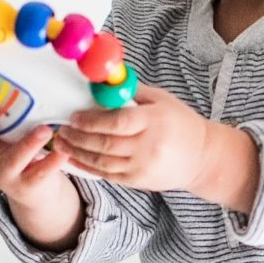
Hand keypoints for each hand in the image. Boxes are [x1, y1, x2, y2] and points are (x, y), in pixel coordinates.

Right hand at [0, 90, 70, 197]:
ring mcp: (6, 173)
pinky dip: (53, 162)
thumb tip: (2, 68)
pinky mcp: (27, 185)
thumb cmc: (14, 151)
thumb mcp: (1, 132)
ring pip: (14, 159)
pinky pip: (40, 174)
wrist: (32, 191)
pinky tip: (63, 151)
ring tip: (44, 130)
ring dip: (28, 143)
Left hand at [49, 80, 214, 193]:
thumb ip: (131, 92)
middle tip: (62, 129)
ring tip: (61, 143)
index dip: (91, 120)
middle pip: (105, 144)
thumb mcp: (161, 100)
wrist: (202, 158)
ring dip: (77, 153)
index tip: (74, 116)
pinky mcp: (138, 181)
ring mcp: (143, 167)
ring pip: (102, 162)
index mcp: (154, 122)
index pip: (117, 122)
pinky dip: (87, 167)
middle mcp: (148, 147)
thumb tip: (102, 81)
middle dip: (78, 137)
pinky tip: (73, 159)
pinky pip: (106, 175)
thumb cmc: (181, 123)